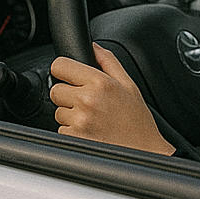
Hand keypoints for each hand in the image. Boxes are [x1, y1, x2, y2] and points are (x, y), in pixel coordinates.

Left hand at [50, 43, 175, 154]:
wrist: (144, 152)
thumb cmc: (137, 121)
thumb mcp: (129, 85)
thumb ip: (108, 61)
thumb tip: (93, 47)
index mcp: (100, 83)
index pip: (60, 66)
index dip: (64, 70)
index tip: (70, 76)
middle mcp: (87, 100)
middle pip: (55, 90)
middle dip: (68, 95)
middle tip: (87, 102)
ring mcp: (78, 121)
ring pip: (58, 111)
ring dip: (70, 115)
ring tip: (92, 119)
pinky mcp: (73, 138)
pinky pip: (61, 129)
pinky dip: (72, 131)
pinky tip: (90, 131)